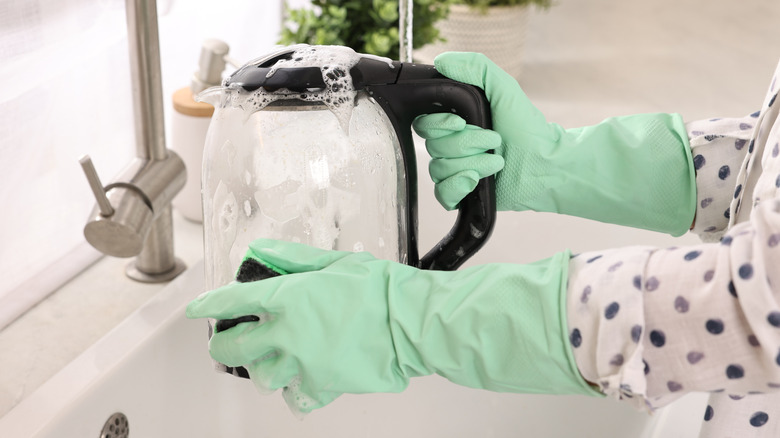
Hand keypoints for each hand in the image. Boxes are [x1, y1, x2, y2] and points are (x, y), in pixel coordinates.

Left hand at [186, 239, 598, 414]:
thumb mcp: (333, 261)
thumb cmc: (380, 290)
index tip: (198, 309)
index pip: (232, 301)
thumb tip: (263, 250)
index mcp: (287, 298)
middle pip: (234, 348)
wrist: (410, 322)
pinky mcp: (323, 386)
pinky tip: (297, 381)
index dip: (209, 305)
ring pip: (262, 376)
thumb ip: (291, 258)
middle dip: (223, 345)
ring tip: (267, 360)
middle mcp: (287, 334)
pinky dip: (294, 391)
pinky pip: (296, 397)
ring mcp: (303, 364)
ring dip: (260, 367)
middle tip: (224, 342)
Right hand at [413, 52, 695, 235]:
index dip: (453, 126)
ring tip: (503, 160)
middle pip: (437, 148)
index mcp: (456, 123)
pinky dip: (468, 186)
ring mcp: (458, 173)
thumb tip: (441, 61)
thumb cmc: (530, 127)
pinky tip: (489, 180)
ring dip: (479, 164)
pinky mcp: (467, 196)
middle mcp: (453, 148)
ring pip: (443, 170)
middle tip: (500, 144)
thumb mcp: (501, 88)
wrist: (552, 165)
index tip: (483, 125)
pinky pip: (447, 193)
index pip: (429, 124)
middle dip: (473, 144)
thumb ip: (472, 68)